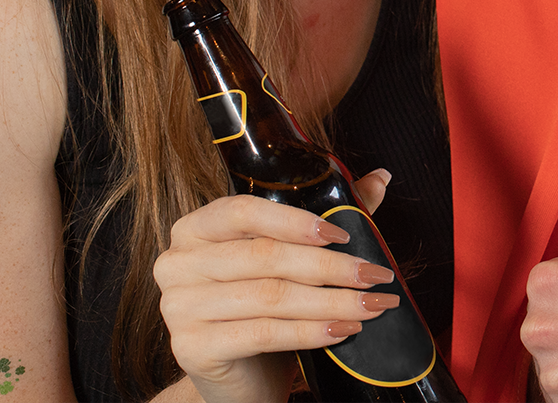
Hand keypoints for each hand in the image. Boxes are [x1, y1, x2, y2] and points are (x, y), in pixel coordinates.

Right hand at [153, 170, 397, 402]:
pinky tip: (343, 330)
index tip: (344, 235)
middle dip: (331, 266)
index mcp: (196, 228)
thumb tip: (380, 178)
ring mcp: (178, 308)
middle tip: (377, 275)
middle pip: (265, 256)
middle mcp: (177, 264)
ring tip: (372, 305)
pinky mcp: (191, 349)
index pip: (243, 210)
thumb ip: (326, 220)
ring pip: (270, 296)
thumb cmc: (264, 309)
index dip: (296, 221)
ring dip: (331, 300)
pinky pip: (263, 334)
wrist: (239, 378)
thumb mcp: (290, 260)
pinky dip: (311, 331)